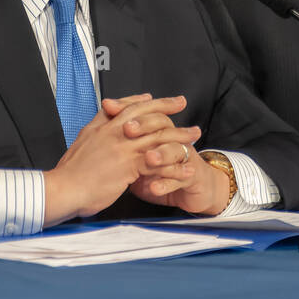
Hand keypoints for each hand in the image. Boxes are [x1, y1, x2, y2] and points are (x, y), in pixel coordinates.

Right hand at [43, 94, 198, 224]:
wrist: (62, 189)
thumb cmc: (70, 171)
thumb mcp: (83, 140)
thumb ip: (98, 125)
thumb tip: (107, 112)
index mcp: (103, 126)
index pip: (129, 106)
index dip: (146, 100)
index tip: (158, 97)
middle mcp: (114, 132)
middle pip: (147, 114)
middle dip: (167, 107)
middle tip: (183, 103)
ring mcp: (122, 148)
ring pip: (157, 136)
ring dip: (179, 135)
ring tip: (195, 134)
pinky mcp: (127, 166)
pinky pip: (157, 163)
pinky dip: (174, 165)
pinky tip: (186, 167)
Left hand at [102, 94, 229, 214]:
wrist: (193, 192)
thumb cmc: (163, 173)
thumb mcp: (140, 156)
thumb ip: (126, 139)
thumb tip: (105, 119)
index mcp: (159, 132)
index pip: (145, 114)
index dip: (127, 110)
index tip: (109, 107)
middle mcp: (172, 140)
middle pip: (160, 127)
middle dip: (144, 127)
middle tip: (128, 130)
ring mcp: (184, 158)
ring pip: (173, 151)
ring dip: (160, 154)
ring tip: (148, 159)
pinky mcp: (191, 176)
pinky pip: (180, 179)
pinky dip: (167, 184)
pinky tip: (155, 188)